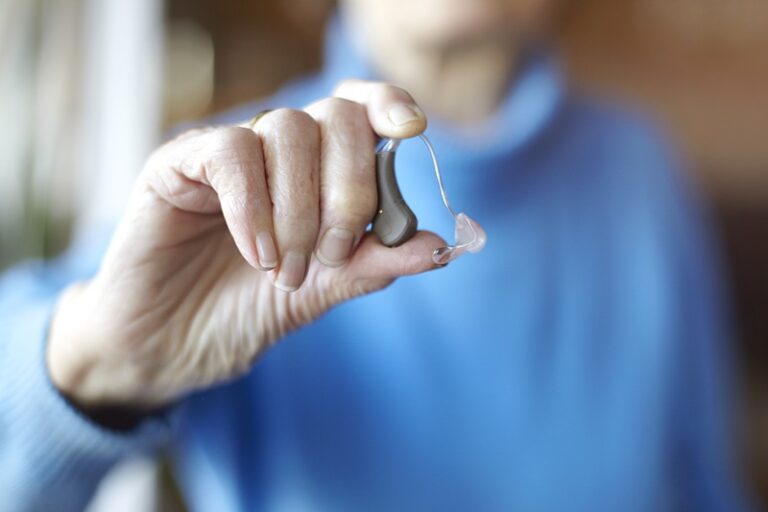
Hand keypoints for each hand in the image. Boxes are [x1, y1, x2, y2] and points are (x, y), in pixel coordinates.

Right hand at [47, 80, 444, 409]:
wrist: (170, 347)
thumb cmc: (245, 311)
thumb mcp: (322, 290)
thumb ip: (373, 263)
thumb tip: (438, 245)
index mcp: (316, 170)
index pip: (360, 109)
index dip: (388, 107)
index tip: (412, 130)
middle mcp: (276, 152)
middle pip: (335, 118)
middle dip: (348, 191)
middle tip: (328, 254)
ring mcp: (227, 153)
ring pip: (286, 130)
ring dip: (298, 210)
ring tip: (285, 270)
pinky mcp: (177, 164)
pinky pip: (230, 153)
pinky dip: (254, 206)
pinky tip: (257, 254)